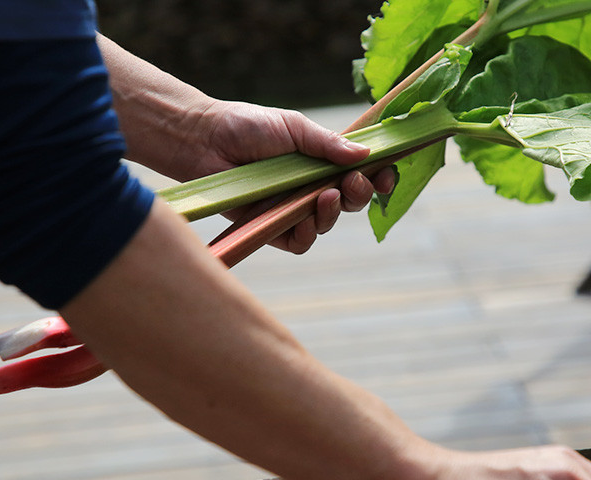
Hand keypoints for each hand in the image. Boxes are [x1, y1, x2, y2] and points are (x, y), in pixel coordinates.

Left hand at [97, 35, 393, 253]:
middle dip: (360, 194)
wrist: (205, 140)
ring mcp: (290, 209)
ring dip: (335, 213)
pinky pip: (298, 241)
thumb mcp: (294, 127)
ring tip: (326, 195)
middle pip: (350, 202)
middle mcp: (309, 188)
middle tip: (354, 182)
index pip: (360, 174)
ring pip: (326, 224)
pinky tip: (304, 218)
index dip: (377, 178)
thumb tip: (365, 155)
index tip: (385, 174)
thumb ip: (328, 143)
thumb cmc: (247, 127)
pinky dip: (306, 233)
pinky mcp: (270, 227)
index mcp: (320, 162)